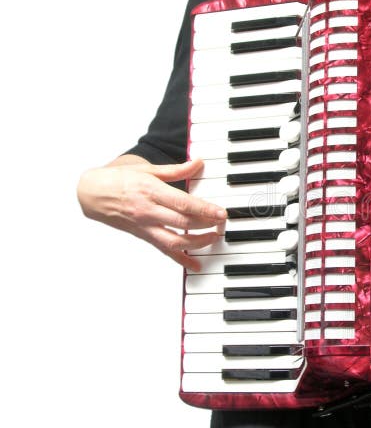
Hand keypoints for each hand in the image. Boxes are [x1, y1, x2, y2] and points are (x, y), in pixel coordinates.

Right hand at [77, 158, 225, 269]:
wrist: (92, 193)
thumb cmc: (119, 179)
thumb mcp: (148, 169)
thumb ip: (176, 170)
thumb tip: (198, 163)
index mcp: (151, 191)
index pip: (182, 203)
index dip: (204, 209)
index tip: (221, 213)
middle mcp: (148, 211)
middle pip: (182, 223)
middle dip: (206, 225)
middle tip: (222, 223)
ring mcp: (145, 226)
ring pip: (174, 241)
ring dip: (197, 243)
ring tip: (213, 238)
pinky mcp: (143, 236)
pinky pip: (163, 250)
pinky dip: (180, 259)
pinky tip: (194, 264)